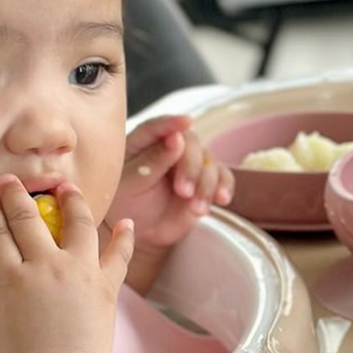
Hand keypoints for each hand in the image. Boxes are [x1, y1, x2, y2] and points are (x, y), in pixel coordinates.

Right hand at [0, 175, 134, 352]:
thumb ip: (6, 293)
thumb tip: (18, 279)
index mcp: (10, 279)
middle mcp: (46, 268)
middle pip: (28, 219)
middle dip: (16, 195)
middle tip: (10, 181)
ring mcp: (81, 275)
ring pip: (77, 224)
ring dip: (71, 200)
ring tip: (66, 187)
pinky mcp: (107, 289)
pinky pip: (119, 256)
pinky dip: (123, 237)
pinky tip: (124, 222)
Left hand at [105, 115, 233, 251]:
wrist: (142, 230)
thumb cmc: (128, 203)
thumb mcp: (132, 183)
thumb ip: (154, 160)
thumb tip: (177, 138)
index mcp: (143, 142)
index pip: (157, 127)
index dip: (171, 124)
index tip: (186, 121)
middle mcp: (170, 148)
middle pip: (191, 143)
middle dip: (191, 167)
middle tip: (183, 191)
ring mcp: (190, 164)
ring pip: (209, 162)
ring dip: (206, 185)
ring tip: (196, 209)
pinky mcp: (205, 181)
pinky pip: (223, 177)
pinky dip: (224, 187)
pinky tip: (221, 199)